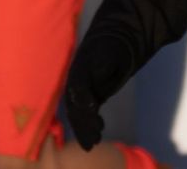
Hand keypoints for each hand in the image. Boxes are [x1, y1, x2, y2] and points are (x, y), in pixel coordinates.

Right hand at [63, 33, 132, 150]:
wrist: (111, 44)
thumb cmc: (110, 47)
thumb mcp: (107, 52)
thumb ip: (102, 62)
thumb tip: (98, 72)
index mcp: (78, 69)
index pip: (78, 86)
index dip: (83, 98)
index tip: (93, 107)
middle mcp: (74, 84)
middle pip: (76, 105)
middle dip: (84, 120)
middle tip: (95, 133)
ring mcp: (78, 94)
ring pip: (78, 115)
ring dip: (84, 130)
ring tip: (94, 142)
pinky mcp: (87, 101)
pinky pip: (84, 117)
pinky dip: (87, 129)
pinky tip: (95, 139)